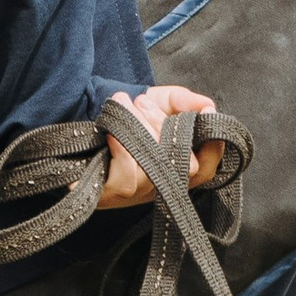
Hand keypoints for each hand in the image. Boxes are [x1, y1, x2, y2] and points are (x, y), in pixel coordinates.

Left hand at [97, 83, 223, 211]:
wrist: (81, 134)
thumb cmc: (126, 122)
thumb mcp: (156, 104)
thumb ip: (182, 101)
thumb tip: (206, 105)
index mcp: (178, 167)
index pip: (208, 167)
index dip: (214, 144)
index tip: (205, 112)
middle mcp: (162, 184)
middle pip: (185, 167)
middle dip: (164, 126)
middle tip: (143, 103)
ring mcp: (139, 193)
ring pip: (155, 168)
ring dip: (140, 130)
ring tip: (123, 106)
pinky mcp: (112, 195)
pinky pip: (128, 177)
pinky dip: (123, 150)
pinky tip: (113, 131)